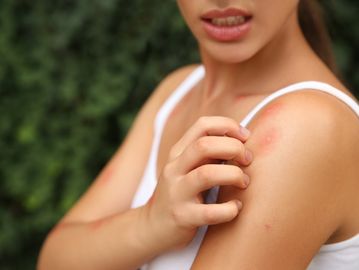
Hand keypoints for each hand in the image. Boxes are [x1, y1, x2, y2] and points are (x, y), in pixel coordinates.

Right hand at [143, 116, 252, 250]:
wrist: (154, 227)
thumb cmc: (181, 193)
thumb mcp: (188, 168)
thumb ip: (208, 153)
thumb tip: (241, 140)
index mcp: (178, 153)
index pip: (202, 125)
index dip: (228, 125)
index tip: (245, 137)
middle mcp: (174, 169)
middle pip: (204, 145)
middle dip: (234, 148)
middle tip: (247, 160)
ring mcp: (176, 193)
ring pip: (207, 174)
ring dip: (233, 175)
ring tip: (243, 182)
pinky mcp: (182, 217)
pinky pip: (210, 212)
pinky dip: (230, 209)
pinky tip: (236, 207)